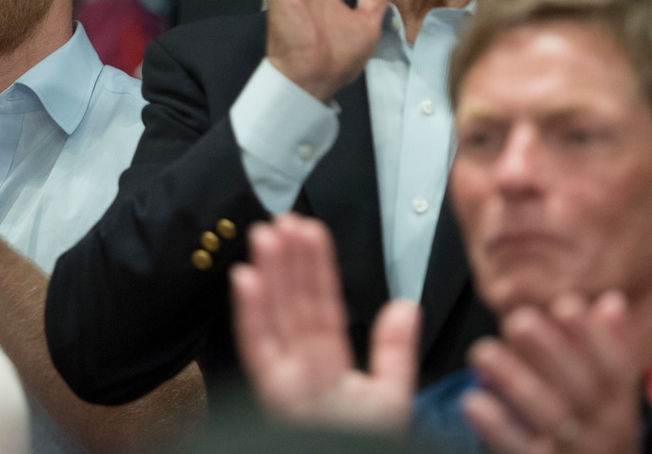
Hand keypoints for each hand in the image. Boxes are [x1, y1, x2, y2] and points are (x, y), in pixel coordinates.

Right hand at [231, 213, 418, 431]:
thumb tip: (405, 305)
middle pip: (294, 305)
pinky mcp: (272, 396)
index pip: (323, 305)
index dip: (317, 268)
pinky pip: (259, 349)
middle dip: (288, 262)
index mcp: (329, 366)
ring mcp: (284, 381)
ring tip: (265, 236)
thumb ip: (394, 353)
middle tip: (282, 221)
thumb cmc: (363, 447)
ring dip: (269, 275)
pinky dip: (250, 314)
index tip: (310, 230)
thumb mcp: (390, 401)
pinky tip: (247, 279)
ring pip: (274, 317)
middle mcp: (302, 368)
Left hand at [463, 292, 641, 453]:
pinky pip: (521, 449)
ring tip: (483, 351)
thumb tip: (613, 300)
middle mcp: (605, 430)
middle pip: (581, 390)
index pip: (616, 368)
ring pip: (550, 418)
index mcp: (619, 403)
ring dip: (516, 382)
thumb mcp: (607, 391)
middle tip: (517, 321)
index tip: (566, 306)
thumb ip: (607, 346)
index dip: (594, 337)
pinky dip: (497, 427)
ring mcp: (575, 452)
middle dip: (551, 353)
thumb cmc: (592, 424)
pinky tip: (472, 401)